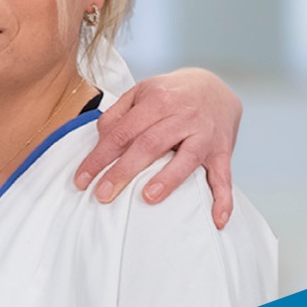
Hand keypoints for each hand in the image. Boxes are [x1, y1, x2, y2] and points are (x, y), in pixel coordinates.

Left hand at [75, 68, 239, 227]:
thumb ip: (118, 114)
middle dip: (123, 171)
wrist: (215, 85)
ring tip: (148, 198)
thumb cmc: (170, 94)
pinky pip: (224, 177)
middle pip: (149, 145)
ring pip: (187, 158)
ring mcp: (205, 134)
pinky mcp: (223, 151)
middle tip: (102, 194)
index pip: (122, 133)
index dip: (99, 157)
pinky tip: (216, 220)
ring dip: (168, 180)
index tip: (82, 179)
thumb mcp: (141, 92)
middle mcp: (182, 116)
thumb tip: (101, 139)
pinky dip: (222, 199)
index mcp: (157, 100)